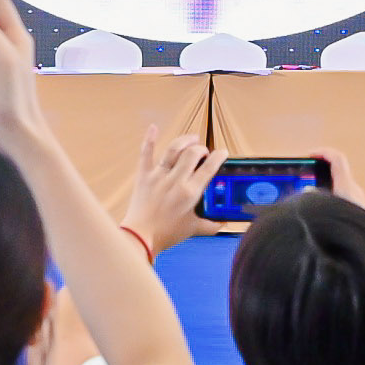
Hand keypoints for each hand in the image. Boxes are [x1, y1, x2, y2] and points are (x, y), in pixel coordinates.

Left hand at [116, 122, 221, 253]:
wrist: (140, 237)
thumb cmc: (167, 234)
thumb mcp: (194, 229)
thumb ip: (212, 224)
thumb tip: (225, 222)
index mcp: (190, 192)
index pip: (209, 167)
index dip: (218, 156)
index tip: (222, 153)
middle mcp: (175, 180)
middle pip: (193, 154)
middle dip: (201, 149)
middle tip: (204, 152)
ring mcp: (158, 176)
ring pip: (174, 149)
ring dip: (185, 140)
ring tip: (192, 138)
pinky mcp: (144, 176)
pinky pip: (147, 153)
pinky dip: (150, 139)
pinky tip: (153, 127)